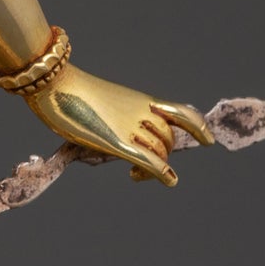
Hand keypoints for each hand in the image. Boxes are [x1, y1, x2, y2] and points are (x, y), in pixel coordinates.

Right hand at [23, 65, 212, 186]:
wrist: (56, 84)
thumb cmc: (71, 94)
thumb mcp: (102, 104)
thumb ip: (113, 119)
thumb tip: (111, 137)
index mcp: (141, 101)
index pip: (181, 113)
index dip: (198, 127)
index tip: (208, 141)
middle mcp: (143, 113)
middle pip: (169, 138)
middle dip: (165, 155)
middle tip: (142, 170)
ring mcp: (131, 128)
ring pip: (160, 151)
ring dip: (157, 167)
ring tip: (136, 175)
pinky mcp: (117, 144)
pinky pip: (149, 161)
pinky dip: (163, 173)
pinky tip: (170, 181)